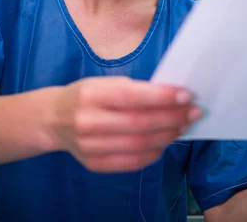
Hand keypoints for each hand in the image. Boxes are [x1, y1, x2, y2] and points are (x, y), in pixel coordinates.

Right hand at [50, 76, 200, 172]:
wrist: (52, 119)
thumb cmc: (85, 95)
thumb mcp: (103, 83)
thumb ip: (133, 89)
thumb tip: (170, 97)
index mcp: (91, 94)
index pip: (132, 96)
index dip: (161, 97)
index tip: (186, 95)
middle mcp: (88, 121)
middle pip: (138, 123)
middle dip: (171, 117)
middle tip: (193, 112)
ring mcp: (89, 146)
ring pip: (138, 144)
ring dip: (166, 136)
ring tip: (183, 126)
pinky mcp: (93, 164)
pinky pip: (130, 162)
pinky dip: (152, 154)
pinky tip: (164, 143)